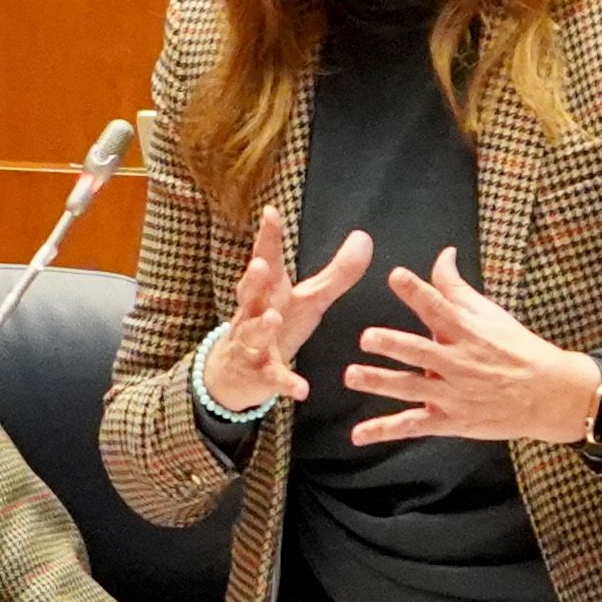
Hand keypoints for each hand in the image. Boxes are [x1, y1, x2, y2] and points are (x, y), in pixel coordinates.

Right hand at [202, 207, 371, 416]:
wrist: (236, 372)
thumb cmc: (278, 324)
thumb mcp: (309, 298)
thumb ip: (337, 272)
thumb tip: (365, 237)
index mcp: (269, 290)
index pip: (266, 258)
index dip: (267, 236)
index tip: (270, 212)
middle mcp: (255, 312)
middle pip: (250, 292)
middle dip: (253, 278)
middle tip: (259, 263)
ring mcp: (253, 343)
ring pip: (253, 332)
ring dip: (263, 326)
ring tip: (274, 317)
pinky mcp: (260, 373)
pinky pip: (272, 377)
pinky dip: (286, 382)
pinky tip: (302, 389)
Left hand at [346, 248, 601, 446]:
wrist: (549, 395)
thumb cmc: (517, 348)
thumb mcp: (490, 313)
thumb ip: (457, 286)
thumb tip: (443, 254)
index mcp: (467, 332)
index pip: (439, 307)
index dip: (417, 291)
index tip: (396, 276)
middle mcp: (457, 363)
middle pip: (420, 351)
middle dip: (393, 344)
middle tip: (367, 337)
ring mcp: (452, 394)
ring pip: (410, 387)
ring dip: (380, 382)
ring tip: (352, 376)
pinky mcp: (450, 421)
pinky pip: (412, 426)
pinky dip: (384, 431)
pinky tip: (358, 434)